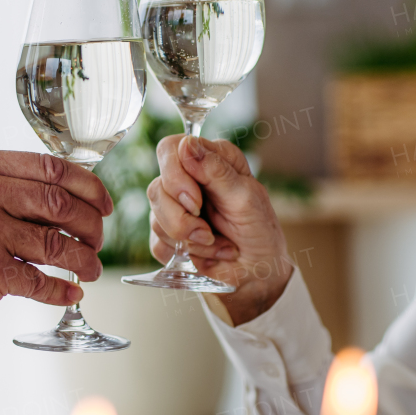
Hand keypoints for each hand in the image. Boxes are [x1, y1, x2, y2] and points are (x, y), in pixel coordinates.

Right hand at [0, 150, 111, 392]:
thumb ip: (1, 188)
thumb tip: (66, 197)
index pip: (50, 166)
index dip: (88, 185)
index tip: (103, 203)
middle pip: (61, 202)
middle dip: (91, 224)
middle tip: (98, 240)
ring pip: (57, 243)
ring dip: (84, 260)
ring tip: (91, 269)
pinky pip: (43, 281)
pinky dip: (62, 290)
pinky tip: (70, 293)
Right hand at [148, 135, 291, 324]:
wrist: (259, 270)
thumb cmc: (260, 230)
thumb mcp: (246, 197)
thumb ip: (216, 170)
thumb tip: (186, 144)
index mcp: (209, 159)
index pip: (170, 149)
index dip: (175, 176)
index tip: (196, 202)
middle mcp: (188, 179)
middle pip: (156, 189)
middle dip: (182, 219)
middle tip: (208, 232)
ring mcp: (174, 208)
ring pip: (155, 219)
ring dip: (190, 241)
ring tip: (217, 243)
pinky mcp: (167, 235)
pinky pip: (158, 244)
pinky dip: (185, 255)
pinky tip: (207, 254)